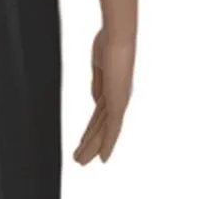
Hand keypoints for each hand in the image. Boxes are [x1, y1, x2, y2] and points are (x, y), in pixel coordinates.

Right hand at [73, 26, 133, 164]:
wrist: (118, 36)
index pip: (99, 116)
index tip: (84, 142)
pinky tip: (102, 158)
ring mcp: (119, 102)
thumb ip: (98, 85)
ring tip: (79, 162)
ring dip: (91, 148)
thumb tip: (96, 100)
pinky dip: (107, 145)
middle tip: (79, 159)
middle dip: (89, 144)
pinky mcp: (119, 104)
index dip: (91, 131)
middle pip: (100, 128)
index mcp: (113, 89)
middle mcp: (118, 99)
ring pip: (103, 132)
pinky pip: (112, 130)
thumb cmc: (108, 42)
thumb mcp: (99, 66)